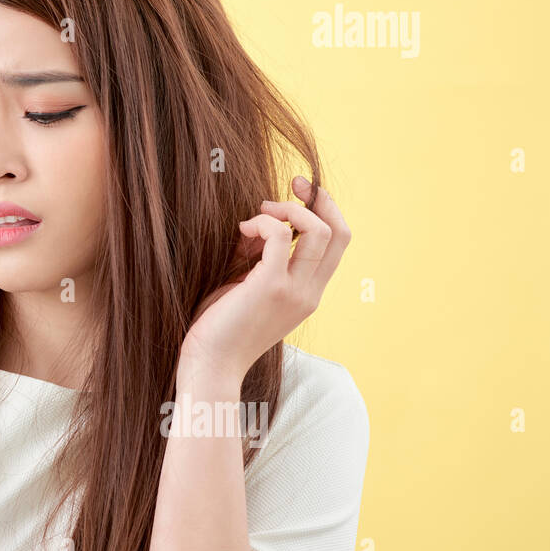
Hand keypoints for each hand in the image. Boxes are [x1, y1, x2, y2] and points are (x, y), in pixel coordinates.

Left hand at [178, 177, 350, 388]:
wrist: (210, 366)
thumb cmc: (221, 328)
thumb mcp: (249, 288)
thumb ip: (261, 259)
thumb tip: (259, 224)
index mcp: (309, 294)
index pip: (338, 243)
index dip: (326, 211)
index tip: (301, 192)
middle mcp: (310, 293)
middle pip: (339, 232)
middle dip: (317, 199)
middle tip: (291, 184)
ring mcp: (294, 291)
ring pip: (317, 230)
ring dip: (287, 209)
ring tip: (258, 214)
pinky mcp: (271, 287)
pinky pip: (280, 236)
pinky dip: (263, 222)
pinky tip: (242, 230)